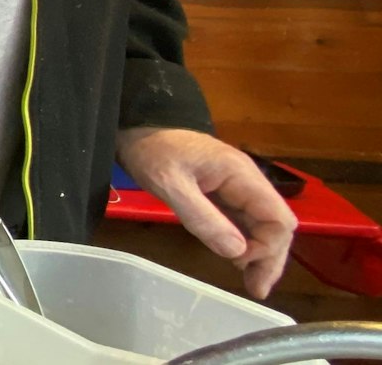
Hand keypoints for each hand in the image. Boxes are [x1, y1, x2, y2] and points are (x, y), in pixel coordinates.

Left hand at [118, 127, 296, 298]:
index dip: (268, 246)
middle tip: (257, 289)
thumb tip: (238, 252)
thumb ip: (202, 216)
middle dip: (270, 257)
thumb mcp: (170, 184)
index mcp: (241, 174)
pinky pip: (244, 220)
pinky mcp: (224, 191)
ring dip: (261, 253)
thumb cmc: (152, 151)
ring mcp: (237, 186)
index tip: (241, 262)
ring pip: (262, 224)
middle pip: (276, 224)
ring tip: (252, 283)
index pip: (277, 218)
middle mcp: (247, 180)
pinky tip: (238, 259)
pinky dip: (246, 242)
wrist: (137, 126)